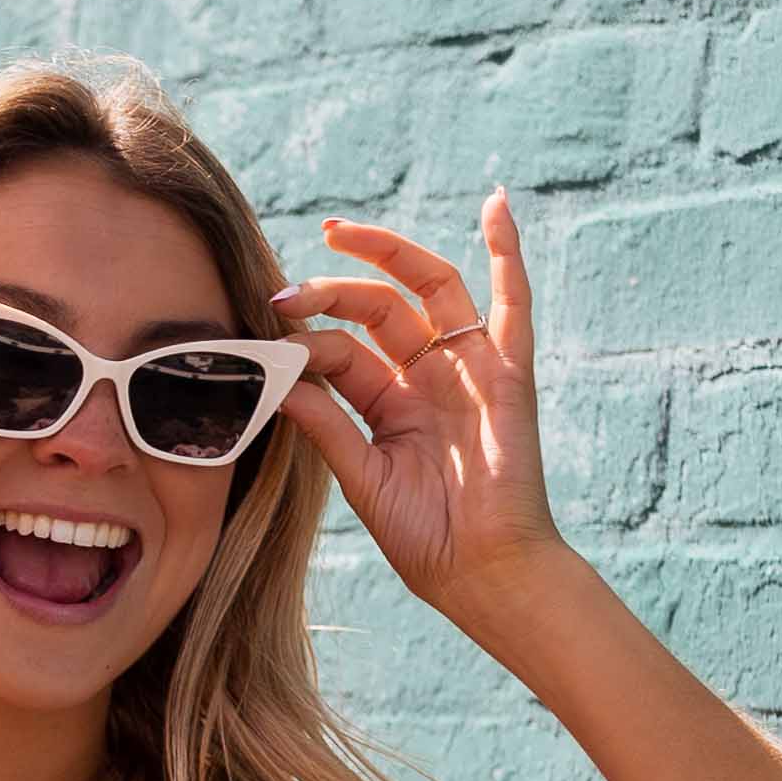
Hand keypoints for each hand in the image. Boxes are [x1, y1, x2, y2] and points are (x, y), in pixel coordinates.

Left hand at [270, 192, 570, 627]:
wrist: (483, 575)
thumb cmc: (426, 540)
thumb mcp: (362, 479)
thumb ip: (327, 427)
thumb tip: (279, 380)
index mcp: (391, 405)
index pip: (344, 352)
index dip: (306, 342)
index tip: (268, 344)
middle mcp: (429, 378)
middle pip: (379, 309)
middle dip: (330, 292)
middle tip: (285, 294)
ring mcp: (470, 370)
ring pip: (428, 290)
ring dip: (386, 255)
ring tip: (338, 233)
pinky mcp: (508, 375)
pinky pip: (513, 304)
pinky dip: (508, 252)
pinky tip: (495, 205)